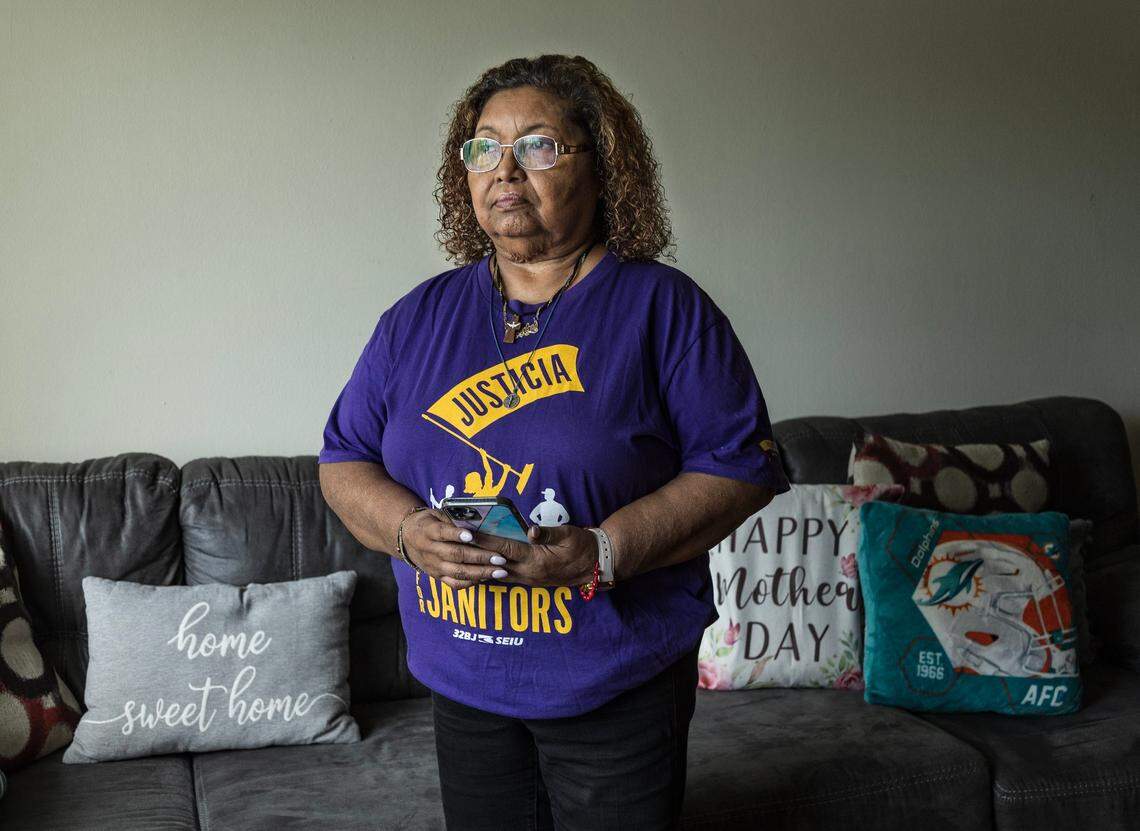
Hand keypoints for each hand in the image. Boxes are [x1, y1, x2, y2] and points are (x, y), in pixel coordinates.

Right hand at [400, 509, 508, 590]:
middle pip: (455, 555)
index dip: (456, 534)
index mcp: (427, 531)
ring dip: (481, 573)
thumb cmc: (428, 522)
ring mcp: (433, 566)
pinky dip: (471, 582)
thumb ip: (452, 517)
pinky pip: (455, 584)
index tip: (472, 536)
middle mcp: (429, 550)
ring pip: (458, 572)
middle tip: (501, 557)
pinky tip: (487, 578)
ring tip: (500, 571)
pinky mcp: (437, 577)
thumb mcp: (435, 513)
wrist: (406, 539)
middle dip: (480, 557)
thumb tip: (478, 518)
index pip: (442, 533)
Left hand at [466, 524, 598, 588]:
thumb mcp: (569, 535)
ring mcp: (528, 580)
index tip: (468, 533)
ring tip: (462, 553)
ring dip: (480, 564)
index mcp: (537, 561)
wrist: (594, 566)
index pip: (504, 550)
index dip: (485, 541)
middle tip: (456, 542)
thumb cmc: (582, 547)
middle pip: (495, 563)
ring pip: (497, 573)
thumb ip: (548, 532)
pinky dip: (490, 571)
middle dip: (475, 553)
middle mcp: (528, 573)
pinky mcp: (529, 581)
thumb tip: (530, 530)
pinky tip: (478, 565)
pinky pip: (504, 577)